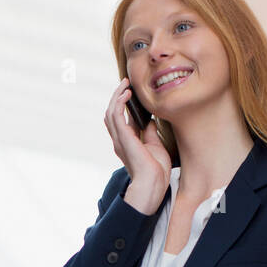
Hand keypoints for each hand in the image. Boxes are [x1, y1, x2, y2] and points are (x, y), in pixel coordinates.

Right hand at [104, 78, 172, 214]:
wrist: (154, 183)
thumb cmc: (156, 170)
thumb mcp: (154, 146)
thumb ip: (149, 132)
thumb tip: (149, 120)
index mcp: (126, 143)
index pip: (119, 119)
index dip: (123, 104)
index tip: (130, 92)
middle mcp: (119, 140)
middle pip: (111, 113)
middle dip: (117, 96)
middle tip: (126, 83)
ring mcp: (119, 139)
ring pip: (110, 112)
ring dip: (116, 96)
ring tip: (125, 84)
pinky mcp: (123, 138)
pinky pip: (116, 115)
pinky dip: (119, 102)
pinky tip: (126, 93)